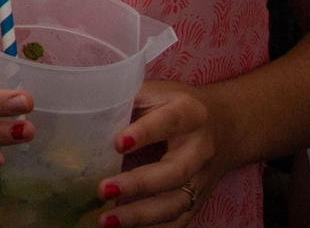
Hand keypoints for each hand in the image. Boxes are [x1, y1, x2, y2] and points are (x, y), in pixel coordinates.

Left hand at [95, 81, 221, 227]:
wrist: (224, 126)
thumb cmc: (174, 105)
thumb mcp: (155, 93)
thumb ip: (126, 99)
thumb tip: (85, 110)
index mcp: (190, 113)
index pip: (169, 122)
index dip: (144, 133)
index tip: (117, 144)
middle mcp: (200, 149)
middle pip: (174, 172)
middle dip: (138, 184)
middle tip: (103, 190)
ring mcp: (201, 179)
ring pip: (175, 203)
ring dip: (140, 216)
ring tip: (106, 220)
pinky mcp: (197, 200)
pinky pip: (177, 222)